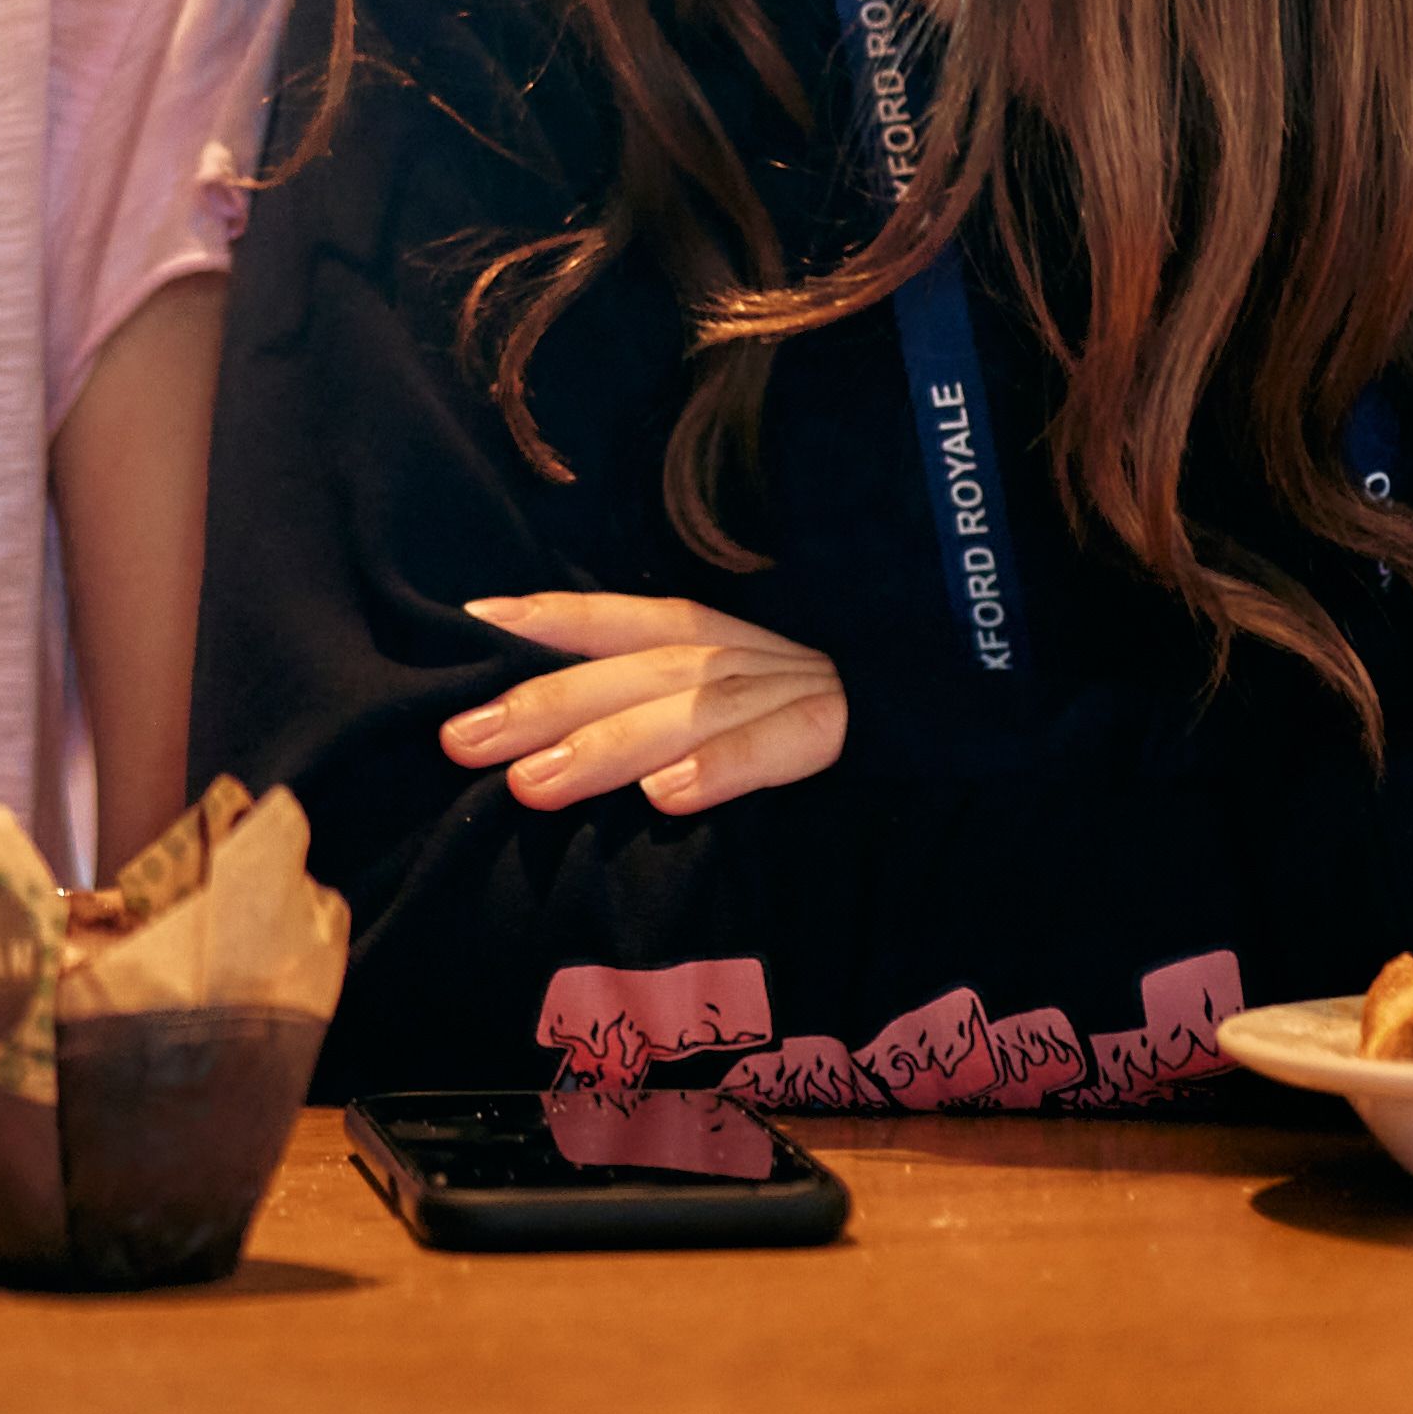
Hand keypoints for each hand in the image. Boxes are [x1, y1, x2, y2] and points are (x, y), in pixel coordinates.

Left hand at [448, 591, 851, 812]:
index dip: (553, 617)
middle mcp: (747, 655)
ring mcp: (798, 688)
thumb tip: (545, 744)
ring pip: (689, 710)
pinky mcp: (846, 735)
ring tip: (535, 784)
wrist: (947, 726)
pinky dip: (723, 767)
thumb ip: (660, 710)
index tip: (474, 623)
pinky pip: (780, 748)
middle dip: (545, 703)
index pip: (624, 620)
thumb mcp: (736, 705)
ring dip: (609, 745)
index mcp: (718, 640)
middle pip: (635, 672)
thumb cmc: (815, 725)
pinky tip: (666, 797)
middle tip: (465, 741)